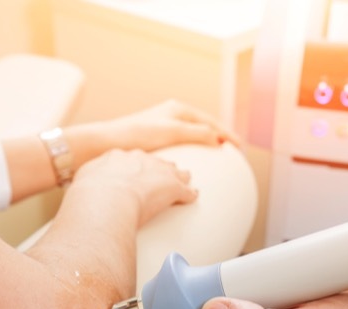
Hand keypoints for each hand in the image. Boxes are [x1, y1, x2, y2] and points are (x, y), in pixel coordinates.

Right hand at [71, 148, 196, 225]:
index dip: (137, 167)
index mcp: (119, 156)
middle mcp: (142, 159)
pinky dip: (189, 195)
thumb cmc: (89, 194)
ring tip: (184, 184)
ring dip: (179, 179)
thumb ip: (89, 180)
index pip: (133, 158)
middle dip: (161, 170)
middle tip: (161, 180)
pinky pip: (187, 191)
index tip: (138, 174)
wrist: (105, 199)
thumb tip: (87, 189)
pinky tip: (191, 198)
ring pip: (176, 172)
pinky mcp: (173, 187)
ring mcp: (159, 172)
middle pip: (157, 162)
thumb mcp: (84, 181)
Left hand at [94, 99, 237, 152]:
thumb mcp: (172, 131)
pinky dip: (193, 150)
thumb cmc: (137, 134)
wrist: (108, 142)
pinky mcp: (155, 139)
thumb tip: (218, 138)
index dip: (226, 134)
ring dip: (206, 143)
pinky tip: (191, 161)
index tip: (239, 146)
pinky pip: (182, 143)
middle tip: (233, 150)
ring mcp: (163, 126)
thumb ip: (197, 132)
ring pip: (192, 134)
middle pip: (203, 126)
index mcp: (178, 109)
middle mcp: (171, 115)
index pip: (211, 121)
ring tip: (217, 155)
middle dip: (219, 136)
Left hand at [200, 292, 347, 308]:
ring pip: (253, 291)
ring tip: (311, 291)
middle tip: (298, 286)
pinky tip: (314, 291)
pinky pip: (274, 293)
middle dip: (258, 279)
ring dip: (278, 278)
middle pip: (229, 297)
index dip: (228, 285)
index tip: (265, 280)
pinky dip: (290, 282)